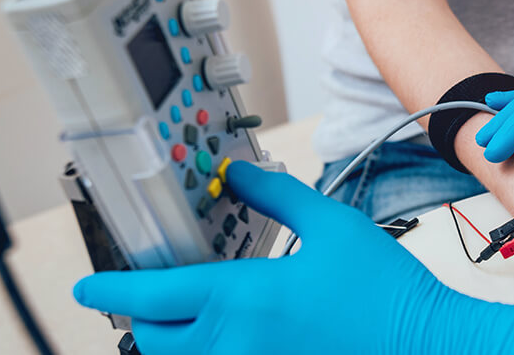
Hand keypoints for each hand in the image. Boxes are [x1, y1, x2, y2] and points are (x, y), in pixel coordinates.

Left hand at [73, 162, 513, 353]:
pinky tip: (234, 336)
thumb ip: (276, 197)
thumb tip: (237, 175)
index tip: (89, 287)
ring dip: (173, 342)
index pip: (151, 297)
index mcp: (244, 297)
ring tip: (189, 318)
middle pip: (153, 340)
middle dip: (142, 318)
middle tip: (152, 297)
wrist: (424, 341)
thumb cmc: (383, 288)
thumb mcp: (331, 225)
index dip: (110, 290)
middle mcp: (236, 343)